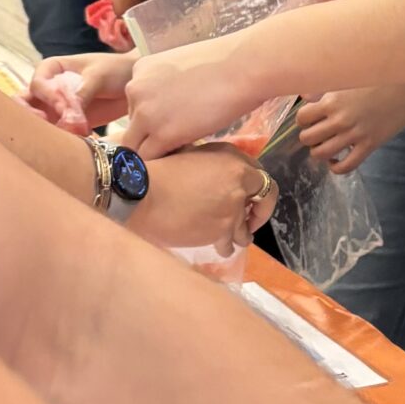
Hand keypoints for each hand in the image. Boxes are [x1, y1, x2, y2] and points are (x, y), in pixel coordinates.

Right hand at [27, 51, 135, 132]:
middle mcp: (48, 89)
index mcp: (51, 69)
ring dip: (46, 130)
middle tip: (48, 124)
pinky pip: (56, 133)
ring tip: (64, 134)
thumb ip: (82, 93)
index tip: (65, 105)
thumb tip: (68, 117)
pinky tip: (77, 140)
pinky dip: (61, 139)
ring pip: (37, 122)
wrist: (135, 82)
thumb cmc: (116, 69)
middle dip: (32, 116)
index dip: (48, 96)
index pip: (37, 84)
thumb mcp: (99, 76)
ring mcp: (55, 108)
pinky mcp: (67, 123)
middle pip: (24, 104)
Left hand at [121, 36, 263, 157]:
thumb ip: (168, 84)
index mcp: (140, 70)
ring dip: (156, 150)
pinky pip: (150, 158)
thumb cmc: (227, 62)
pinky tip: (185, 154)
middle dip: (151, 134)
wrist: (244, 67)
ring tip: (183, 148)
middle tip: (179, 136)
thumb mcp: (183, 65)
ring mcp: (145, 114)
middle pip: (132, 125)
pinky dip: (165, 160)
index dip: (154, 116)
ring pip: (135, 145)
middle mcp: (135, 90)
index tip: (174, 119)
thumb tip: (173, 104)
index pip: (134, 103)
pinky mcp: (162, 135)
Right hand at [133, 144, 276, 254]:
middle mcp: (239, 183)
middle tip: (251, 222)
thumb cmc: (159, 171)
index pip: (260, 177)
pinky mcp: (220, 231)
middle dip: (258, 214)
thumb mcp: (193, 154)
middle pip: (263, 201)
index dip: (258, 191)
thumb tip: (223, 176)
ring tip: (232, 239)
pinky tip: (220, 248)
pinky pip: (229, 245)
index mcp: (233, 160)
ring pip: (246, 230)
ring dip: (240, 235)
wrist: (141, 194)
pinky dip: (224, 248)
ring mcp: (232, 209)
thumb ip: (216, 165)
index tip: (252, 200)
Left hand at [296, 81, 404, 173]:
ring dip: (319, 152)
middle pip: (307, 138)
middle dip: (310, 136)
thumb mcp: (349, 79)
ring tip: (326, 145)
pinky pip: (345, 166)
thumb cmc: (379, 79)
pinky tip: (336, 160)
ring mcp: (354, 135)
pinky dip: (335, 167)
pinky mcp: (369, 146)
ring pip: (321, 154)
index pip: (302, 118)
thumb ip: (325, 89)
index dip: (304, 120)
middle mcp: (340, 120)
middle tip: (319, 132)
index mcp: (332, 101)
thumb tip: (305, 96)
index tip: (312, 119)